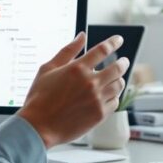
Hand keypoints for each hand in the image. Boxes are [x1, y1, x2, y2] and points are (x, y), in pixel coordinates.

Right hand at [17, 32, 128, 147]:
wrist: (38, 126)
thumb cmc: (39, 98)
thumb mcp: (48, 69)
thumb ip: (67, 51)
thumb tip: (81, 36)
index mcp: (77, 69)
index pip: (103, 49)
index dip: (113, 42)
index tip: (118, 39)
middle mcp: (90, 83)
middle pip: (117, 68)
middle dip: (123, 62)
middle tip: (124, 61)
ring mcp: (96, 99)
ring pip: (118, 85)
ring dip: (119, 79)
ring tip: (117, 78)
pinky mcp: (99, 114)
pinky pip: (115, 102)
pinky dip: (114, 96)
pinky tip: (109, 95)